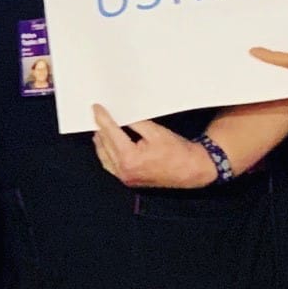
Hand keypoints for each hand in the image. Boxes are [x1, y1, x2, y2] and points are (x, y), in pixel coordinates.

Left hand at [91, 107, 216, 189]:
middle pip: (104, 144)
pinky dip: (106, 153)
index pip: (110, 133)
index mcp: (129, 157)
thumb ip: (133, 123)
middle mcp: (123, 170)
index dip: (102, 118)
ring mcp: (125, 178)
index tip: (96, 108)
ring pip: (104, 156)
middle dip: (100, 128)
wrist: (191, 169)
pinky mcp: (128, 180)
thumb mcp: (154, 131)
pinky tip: (106, 144)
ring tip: (100, 127)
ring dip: (101, 141)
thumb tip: (120, 114)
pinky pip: (110, 166)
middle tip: (98, 114)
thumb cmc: (176, 151)